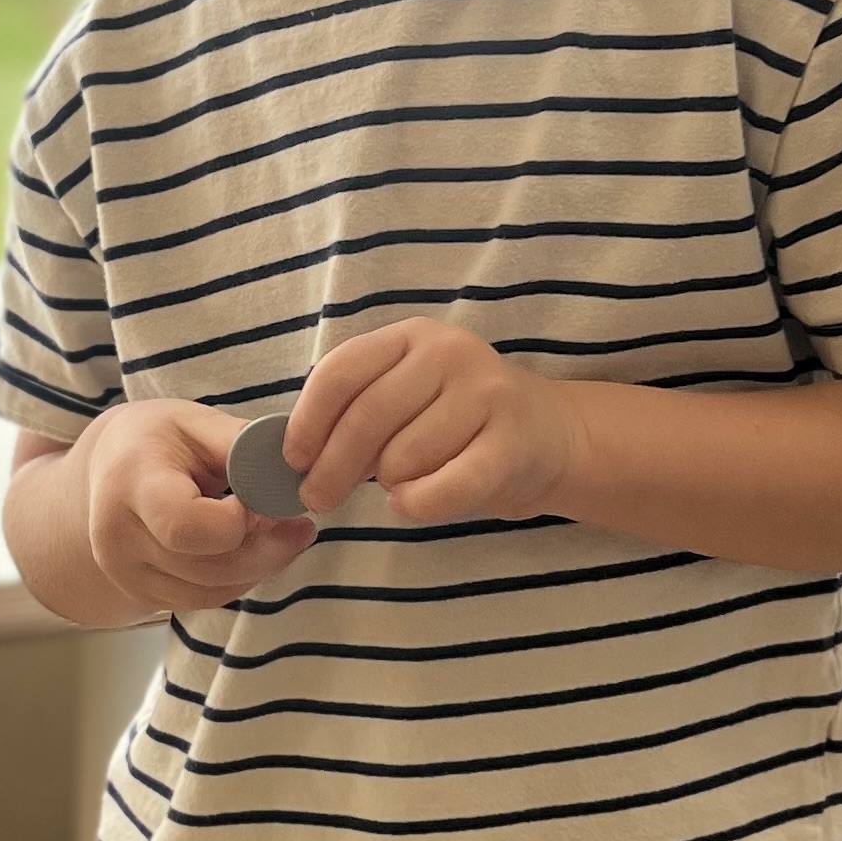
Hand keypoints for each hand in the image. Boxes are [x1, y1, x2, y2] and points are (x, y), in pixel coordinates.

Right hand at [75, 397, 319, 615]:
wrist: (106, 472)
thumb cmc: (156, 441)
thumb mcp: (196, 422)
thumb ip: (243, 445)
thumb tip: (294, 470)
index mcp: (130, 481)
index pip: (186, 526)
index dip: (237, 520)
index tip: (257, 495)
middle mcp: (116, 535)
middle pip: (208, 567)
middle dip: (265, 549)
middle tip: (296, 524)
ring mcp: (124, 572)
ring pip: (211, 591)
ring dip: (257, 567)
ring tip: (278, 533)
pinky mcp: (139, 594)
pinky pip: (203, 600)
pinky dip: (237, 581)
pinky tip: (251, 552)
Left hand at [284, 319, 586, 526]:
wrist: (549, 435)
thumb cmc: (458, 421)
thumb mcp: (408, 394)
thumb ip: (357, 411)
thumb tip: (299, 460)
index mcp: (412, 336)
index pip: (341, 373)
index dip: (307, 421)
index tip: (293, 460)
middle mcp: (449, 353)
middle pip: (366, 418)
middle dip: (331, 468)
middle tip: (318, 499)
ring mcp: (486, 394)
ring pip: (401, 457)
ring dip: (387, 483)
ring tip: (399, 483)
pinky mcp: (511, 443)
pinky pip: (443, 487)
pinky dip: (417, 504)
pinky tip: (409, 504)